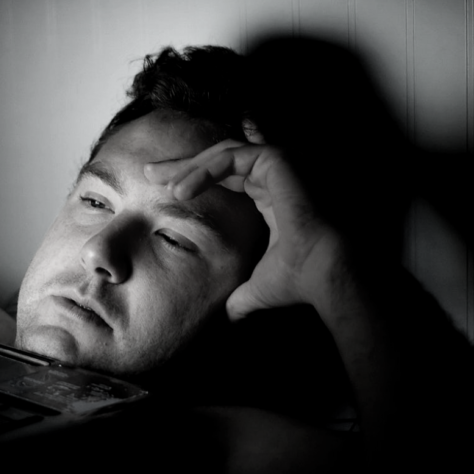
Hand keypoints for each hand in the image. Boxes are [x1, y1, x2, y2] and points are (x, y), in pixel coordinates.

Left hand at [145, 140, 345, 320]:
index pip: (226, 178)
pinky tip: (181, 190)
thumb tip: (226, 320)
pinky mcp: (279, 160)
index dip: (194, 179)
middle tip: (149, 173)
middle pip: (219, 159)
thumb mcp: (257, 288)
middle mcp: (274, 178)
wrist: (323, 275)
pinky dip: (205, 171)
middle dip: (183, 165)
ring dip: (190, 167)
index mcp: (269, 198)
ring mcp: (279, 166)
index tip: (164, 187)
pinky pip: (232, 157)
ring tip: (161, 184)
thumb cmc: (298, 280)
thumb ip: (239, 297)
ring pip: (223, 153)